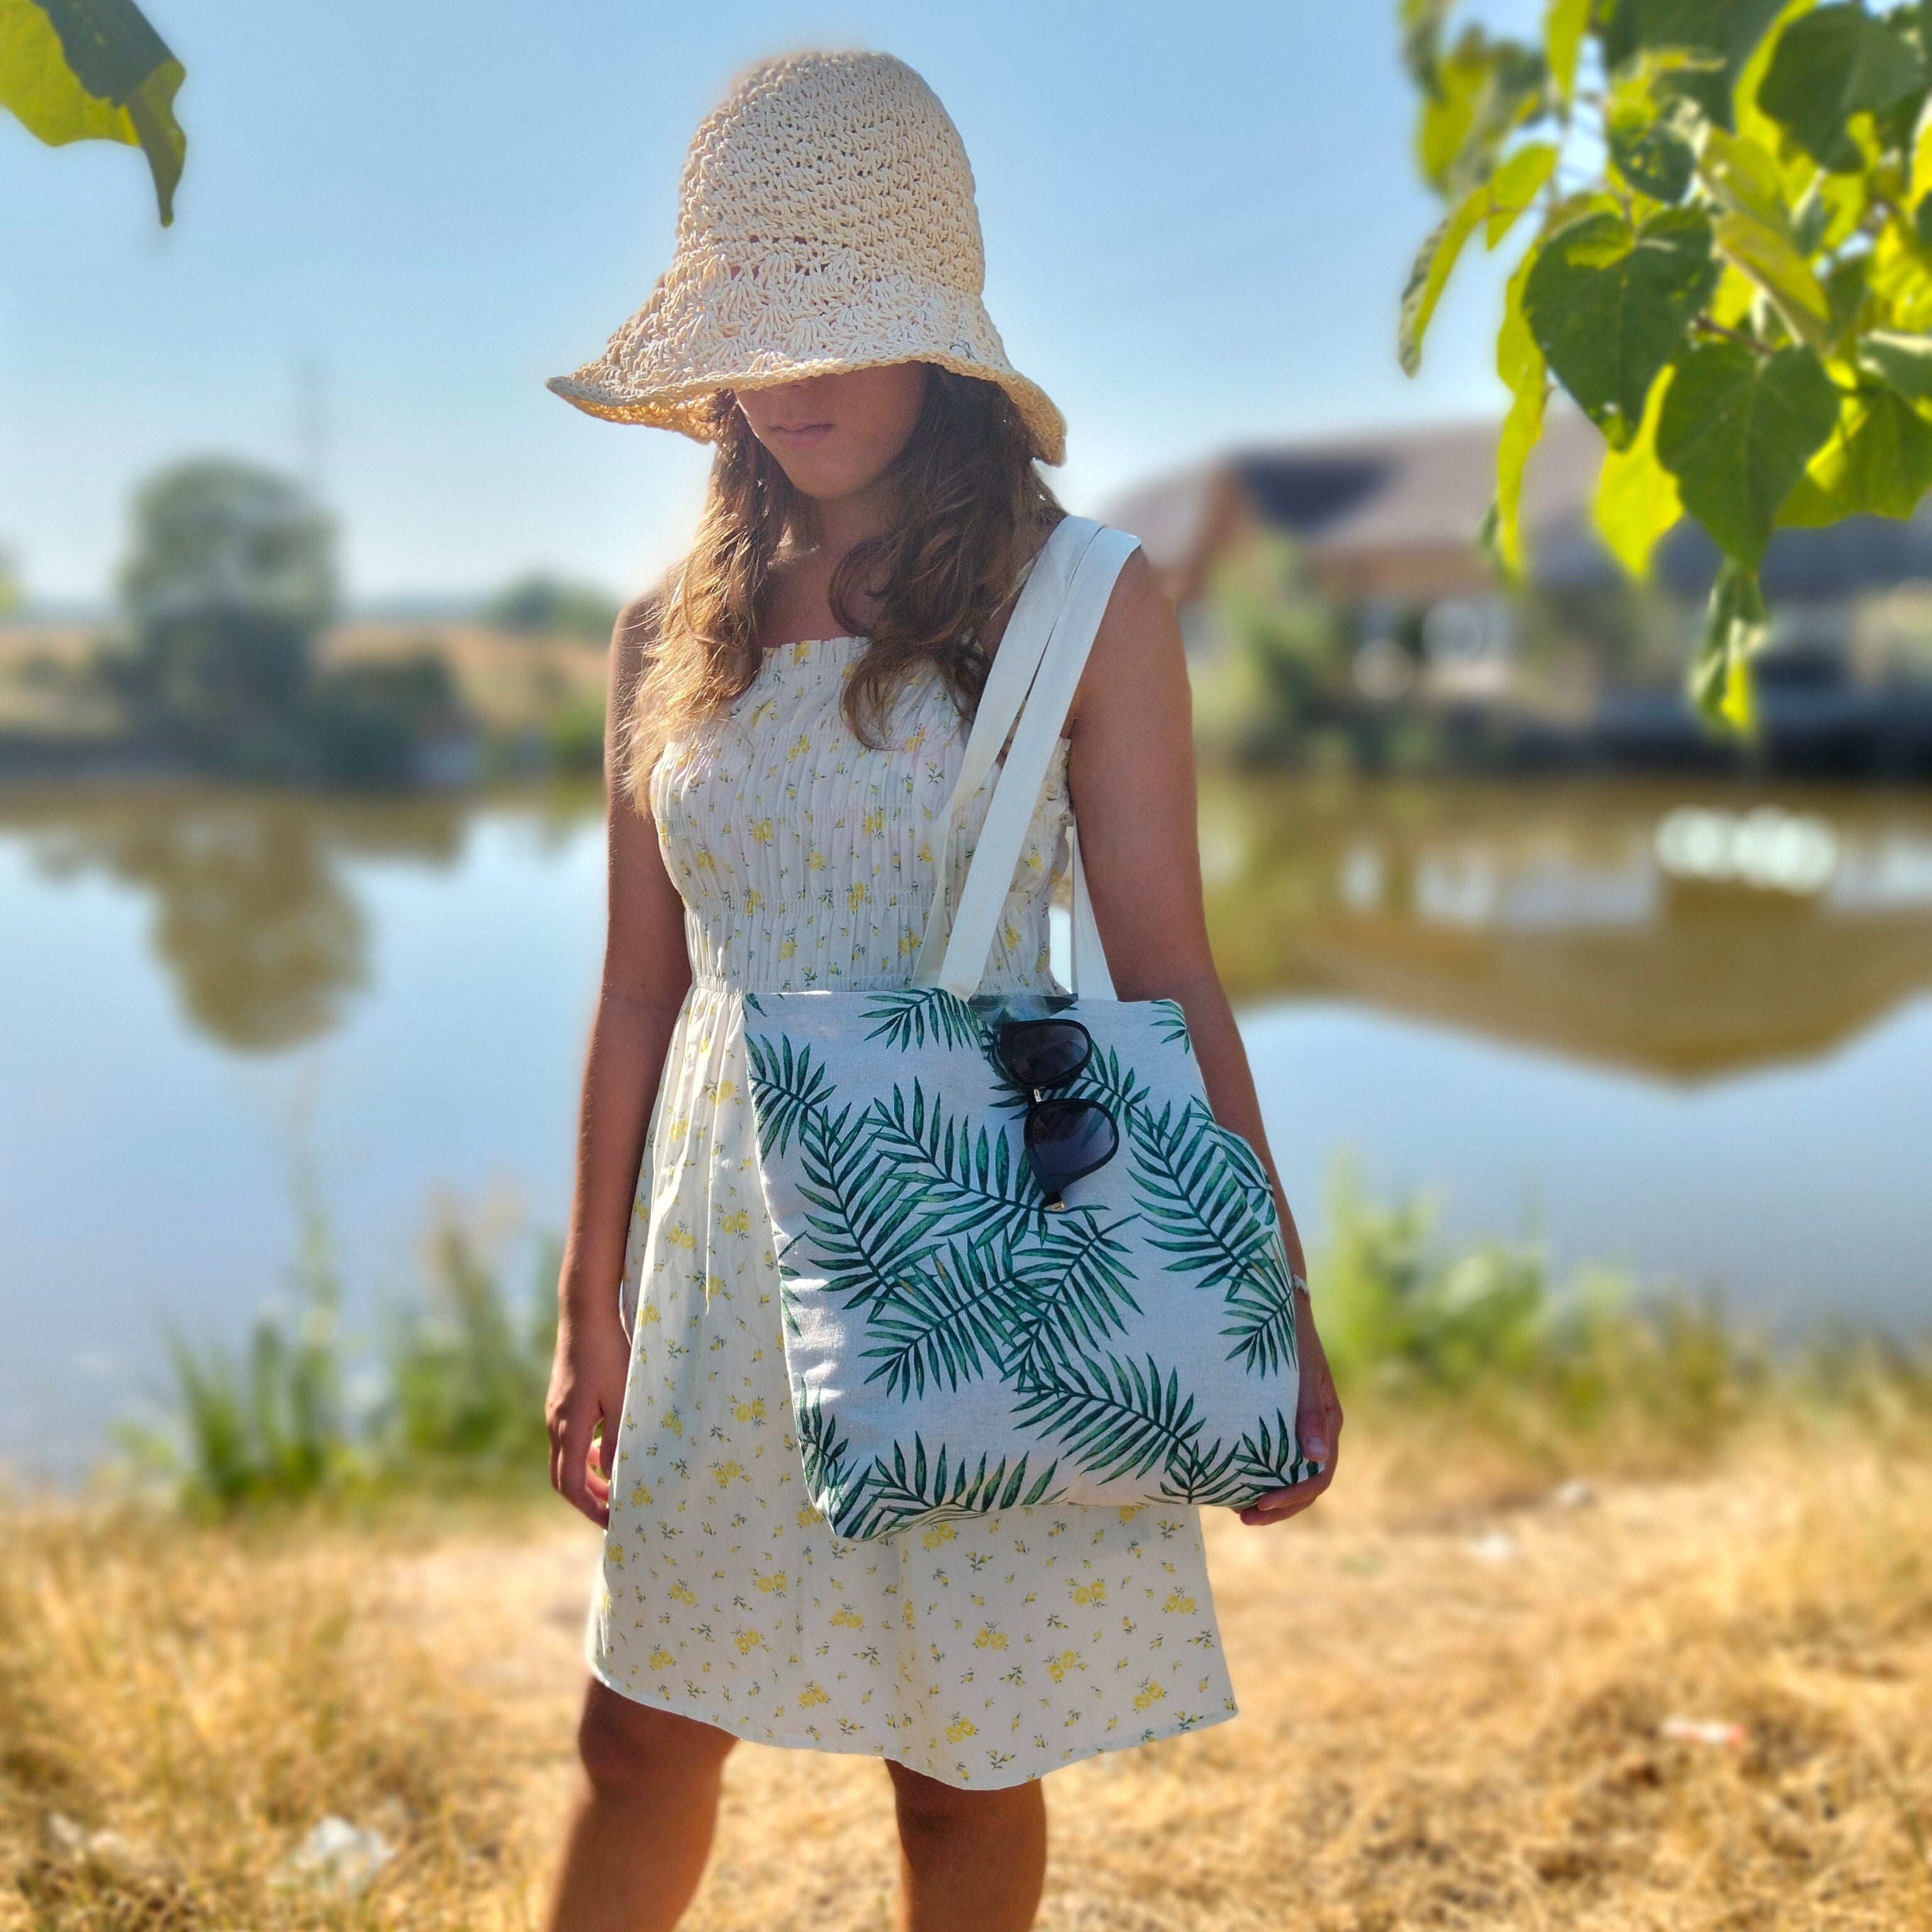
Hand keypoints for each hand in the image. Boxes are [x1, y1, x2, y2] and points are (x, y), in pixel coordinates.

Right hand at [545, 1301, 631, 1527]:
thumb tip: (616, 1477)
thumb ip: (618, 1439)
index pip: (572, 1485)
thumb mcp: (621, 1398)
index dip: (591, 1508)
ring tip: (615, 1485)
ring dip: (587, 1478)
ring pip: (565, 1459)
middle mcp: (555, 1424)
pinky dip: (585, 1455)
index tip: (613, 1521)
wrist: (585, 1314)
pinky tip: (606, 1449)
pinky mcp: (560, 1402)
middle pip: (562, 1478)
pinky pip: (568, 1440)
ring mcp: (554, 1412)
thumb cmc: (608, 1353)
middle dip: (587, 1500)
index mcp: (569, 1427)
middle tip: (613, 1511)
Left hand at [1239, 1285, 1340, 1527]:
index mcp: (1329, 1419)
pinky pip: (1275, 1456)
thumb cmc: (1289, 1333)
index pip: (1319, 1474)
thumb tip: (1315, 1458)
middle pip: (1306, 1482)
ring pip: (1291, 1474)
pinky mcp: (1279, 1418)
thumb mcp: (1301, 1371)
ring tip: (1237, 1508)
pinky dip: (1260, 1475)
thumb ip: (1309, 1411)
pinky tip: (1234, 1480)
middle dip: (1279, 1506)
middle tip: (1243, 1517)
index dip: (1292, 1496)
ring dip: (1270, 1495)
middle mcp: (1317, 1427)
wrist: (1274, 1302)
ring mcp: (1299, 1424)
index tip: (1258, 1505)